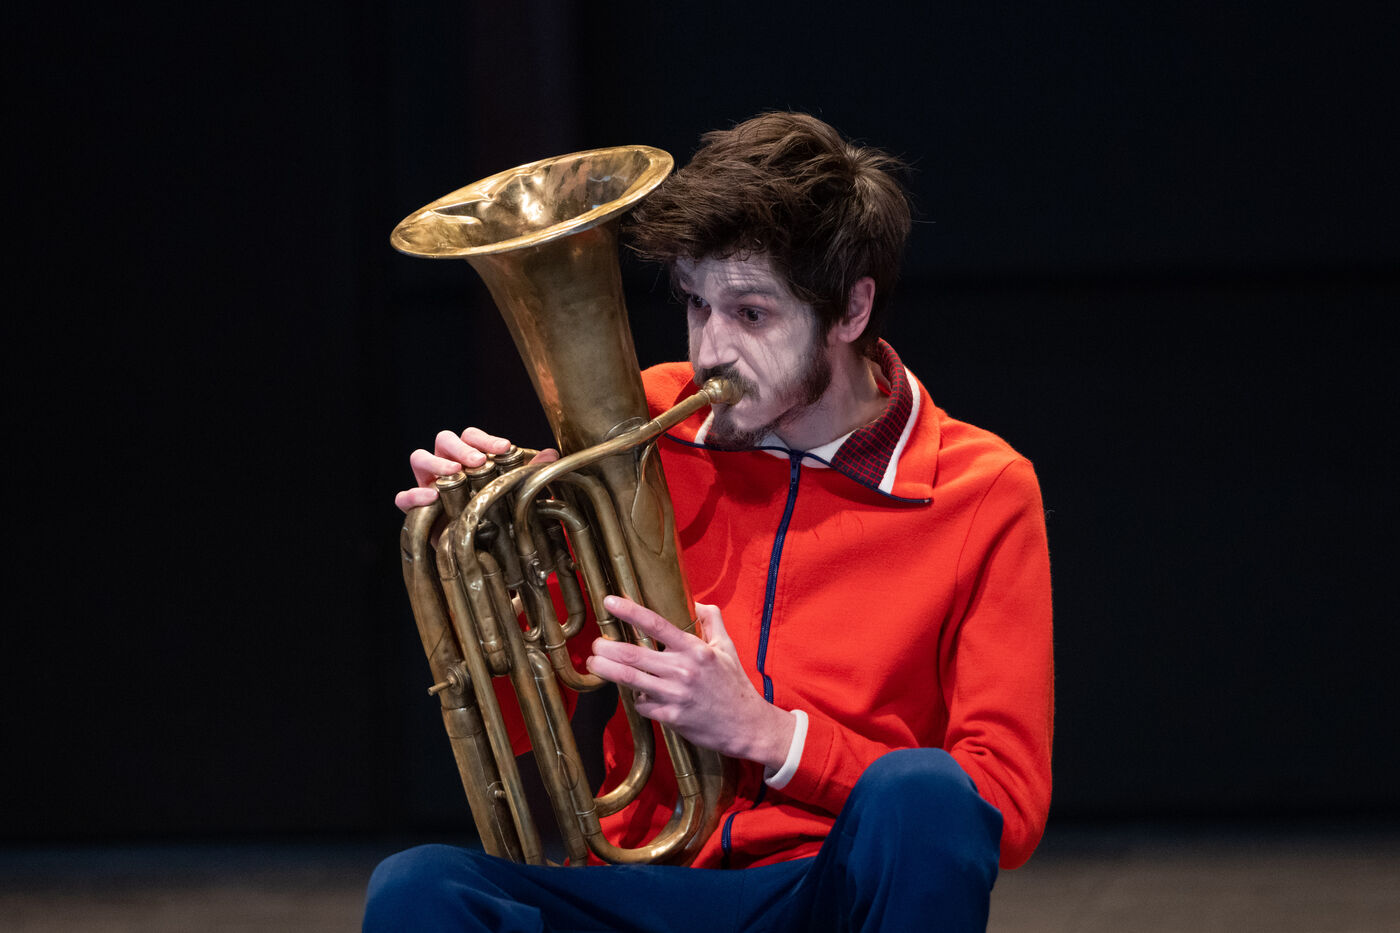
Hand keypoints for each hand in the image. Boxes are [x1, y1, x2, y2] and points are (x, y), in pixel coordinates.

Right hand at [394, 427, 557, 512]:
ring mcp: (428, 484)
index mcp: (469, 457)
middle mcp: (446, 465)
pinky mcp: (417, 510)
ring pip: (420, 458)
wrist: (483, 555)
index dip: (485, 439)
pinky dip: (413, 494)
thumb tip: (552, 454)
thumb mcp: (517, 495)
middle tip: (476, 462)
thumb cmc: (498, 515)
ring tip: (455, 473)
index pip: (471, 436)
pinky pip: (403, 497)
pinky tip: (430, 497)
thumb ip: (530, 473)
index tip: (505, 448)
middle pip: (444, 440)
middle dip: (460, 447)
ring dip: (436, 463)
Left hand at [586, 596, 795, 770]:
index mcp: (695, 650)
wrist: (746, 725)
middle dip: (607, 647)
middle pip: (634, 654)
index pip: (657, 625)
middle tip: (595, 644)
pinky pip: (643, 705)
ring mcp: (676, 695)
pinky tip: (638, 695)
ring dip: (607, 670)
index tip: (609, 602)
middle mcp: (683, 670)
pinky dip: (637, 699)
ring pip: (631, 679)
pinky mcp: (672, 717)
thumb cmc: (734, 685)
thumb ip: (713, 621)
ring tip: (594, 663)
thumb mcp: (728, 647)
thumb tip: (698, 603)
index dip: (630, 612)